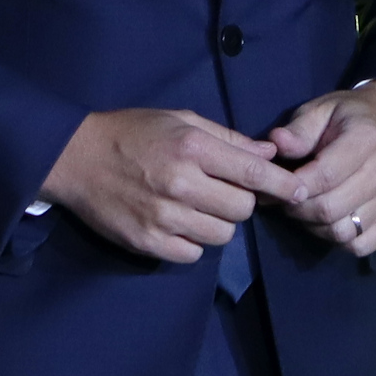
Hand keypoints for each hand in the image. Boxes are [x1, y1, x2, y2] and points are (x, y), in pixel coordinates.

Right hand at [44, 108, 283, 262]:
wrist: (75, 158)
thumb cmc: (132, 133)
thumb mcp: (180, 120)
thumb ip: (227, 138)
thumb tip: (268, 156)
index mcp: (192, 148)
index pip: (253, 174)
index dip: (283, 187)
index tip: (300, 193)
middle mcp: (181, 183)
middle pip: (241, 210)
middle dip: (240, 203)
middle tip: (222, 193)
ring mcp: (163, 216)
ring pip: (220, 235)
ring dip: (217, 224)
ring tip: (197, 208)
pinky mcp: (147, 241)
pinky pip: (192, 254)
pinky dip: (192, 243)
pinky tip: (178, 224)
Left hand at [260, 86, 375, 255]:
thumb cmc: (351, 118)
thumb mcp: (322, 110)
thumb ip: (299, 130)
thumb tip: (276, 144)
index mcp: (367, 139)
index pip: (324, 176)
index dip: (293, 187)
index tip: (274, 186)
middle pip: (331, 209)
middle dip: (298, 210)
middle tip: (284, 200)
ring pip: (343, 232)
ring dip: (315, 227)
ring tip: (305, 210)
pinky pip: (361, 245)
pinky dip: (338, 240)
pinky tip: (328, 221)